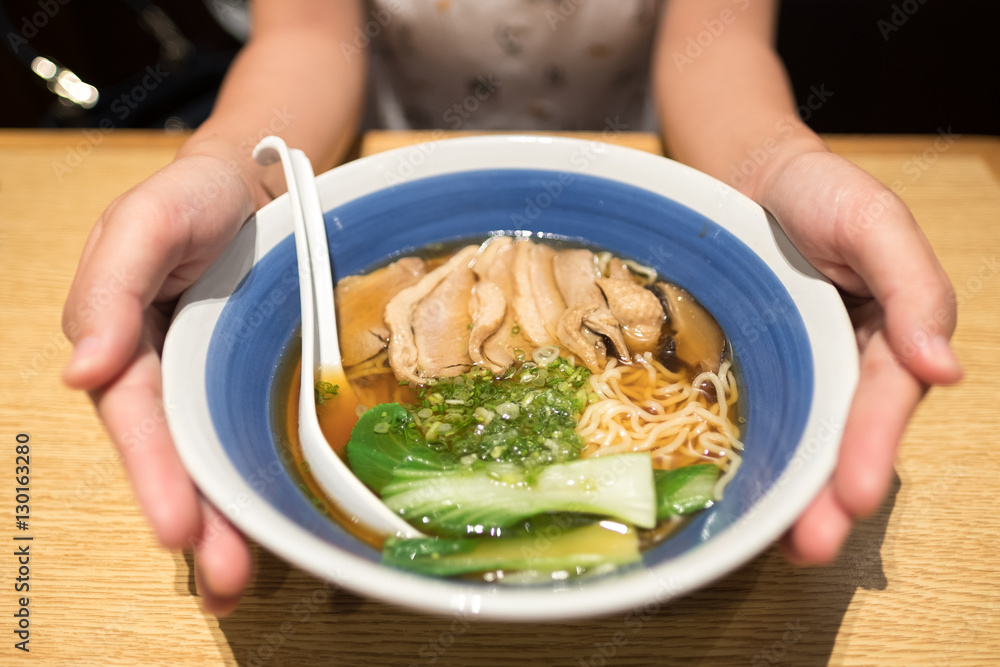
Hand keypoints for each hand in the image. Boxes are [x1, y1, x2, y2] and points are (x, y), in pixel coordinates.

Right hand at [63, 150, 263, 613]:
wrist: (254, 183)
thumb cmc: (192, 198)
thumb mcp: (143, 223)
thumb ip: (110, 290)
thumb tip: (82, 371)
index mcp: (125, 343)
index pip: (139, 421)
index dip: (157, 476)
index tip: (177, 532)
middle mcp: (165, 374)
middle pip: (178, 457)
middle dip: (198, 523)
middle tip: (227, 584)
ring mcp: (211, 380)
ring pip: (214, 458)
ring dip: (228, 522)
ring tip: (244, 583)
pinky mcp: (250, 378)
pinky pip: (251, 433)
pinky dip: (259, 479)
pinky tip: (276, 523)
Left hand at [753, 149, 962, 562]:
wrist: (750, 175)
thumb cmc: (821, 192)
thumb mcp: (876, 224)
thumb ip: (914, 291)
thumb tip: (945, 372)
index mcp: (889, 336)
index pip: (883, 402)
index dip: (870, 450)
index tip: (855, 497)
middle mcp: (847, 363)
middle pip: (843, 437)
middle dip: (830, 495)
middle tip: (808, 545)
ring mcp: (799, 368)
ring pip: (803, 437)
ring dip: (794, 492)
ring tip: (777, 541)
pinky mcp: (758, 365)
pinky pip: (761, 413)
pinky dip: (757, 452)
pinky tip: (741, 492)